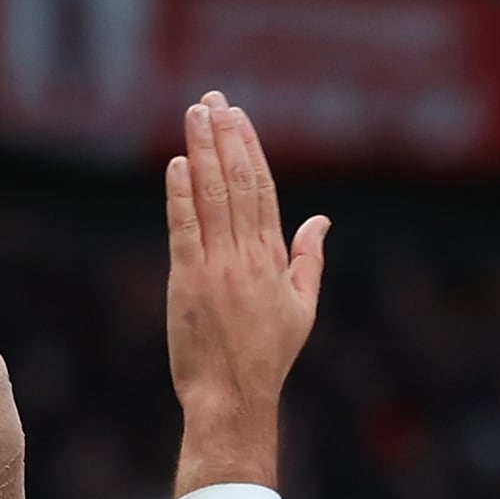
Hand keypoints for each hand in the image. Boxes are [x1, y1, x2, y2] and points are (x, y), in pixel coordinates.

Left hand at [166, 93, 323, 497]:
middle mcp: (248, 256)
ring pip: (211, 198)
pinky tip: (178, 165)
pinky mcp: (188, 283)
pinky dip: (181, 196)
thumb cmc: (267, 357)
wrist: (233, 398)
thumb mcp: (302, 307)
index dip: (249, 148)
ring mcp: (217, 268)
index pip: (262, 188)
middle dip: (224, 137)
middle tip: (212, 100)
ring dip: (202, 152)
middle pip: (236, 183)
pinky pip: (184, 231)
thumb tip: (320, 221)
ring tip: (194, 115)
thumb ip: (309, 259)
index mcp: (273, 258)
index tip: (238, 116)